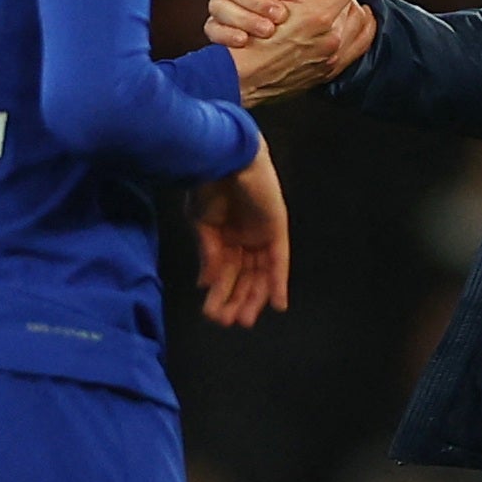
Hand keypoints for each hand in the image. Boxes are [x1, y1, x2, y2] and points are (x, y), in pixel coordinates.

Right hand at [191, 137, 288, 327]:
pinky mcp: (277, 229)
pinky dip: (278, 282)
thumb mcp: (202, 225)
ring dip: (254, 297)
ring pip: (260, 273)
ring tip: (244, 319)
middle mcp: (244, 237)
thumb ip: (209, 256)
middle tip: (228, 322)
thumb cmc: (208, 186)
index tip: (213, 314)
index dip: (220, 293)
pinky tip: (277, 304)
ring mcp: (262, 234)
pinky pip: (279, 261)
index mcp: (224, 235)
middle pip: (244, 276)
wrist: (224, 158)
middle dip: (236, 300)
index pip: (225, 272)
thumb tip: (206, 284)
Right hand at [207, 0, 376, 105]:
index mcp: (318, 18)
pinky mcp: (326, 73)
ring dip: (356, 15)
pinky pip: (357, 48)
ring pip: (360, 28)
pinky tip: (355, 29)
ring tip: (352, 6)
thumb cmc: (248, 43)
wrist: (241, 80)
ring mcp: (330, 59)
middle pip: (357, 9)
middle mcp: (330, 40)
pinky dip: (359, 35)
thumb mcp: (266, 0)